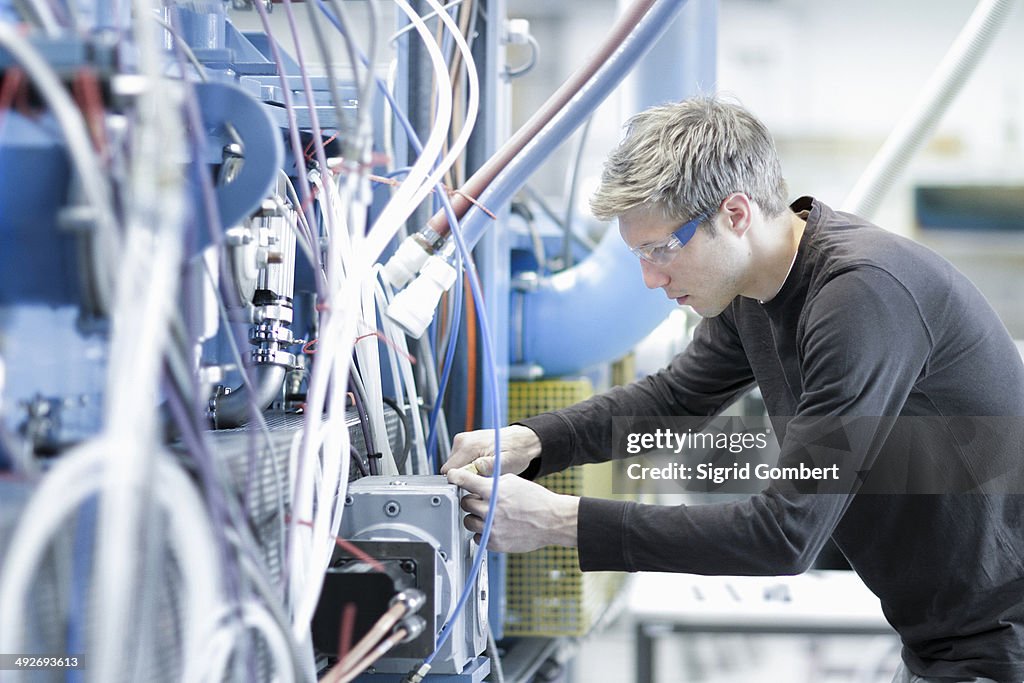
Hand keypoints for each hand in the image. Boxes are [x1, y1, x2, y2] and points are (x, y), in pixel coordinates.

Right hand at [440, 425, 540, 476]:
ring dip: (467, 473)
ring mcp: (461, 442)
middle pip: (451, 470)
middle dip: (465, 477)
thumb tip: (477, 467)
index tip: (475, 483)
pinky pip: (460, 462)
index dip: (461, 481)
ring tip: (485, 472)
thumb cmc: (515, 451)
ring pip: (455, 467)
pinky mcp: (464, 444)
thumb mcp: (507, 462)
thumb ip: (491, 466)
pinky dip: (469, 467)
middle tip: (483, 478)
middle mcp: (461, 441)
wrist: (520, 441)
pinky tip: (482, 467)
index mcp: (468, 445)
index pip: (450, 472)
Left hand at [446, 468, 578, 552]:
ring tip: (489, 515)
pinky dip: (482, 532)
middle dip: (472, 500)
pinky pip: (476, 537)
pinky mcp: (495, 543)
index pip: (465, 481)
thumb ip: (493, 482)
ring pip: (467, 521)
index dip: (455, 477)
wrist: (552, 520)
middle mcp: (490, 510)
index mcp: (493, 491)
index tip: (451, 477)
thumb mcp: (513, 482)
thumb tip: (478, 483)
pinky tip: (494, 526)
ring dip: (475, 517)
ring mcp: (491, 528)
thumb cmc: (536, 500)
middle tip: (482, 500)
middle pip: (464, 503)